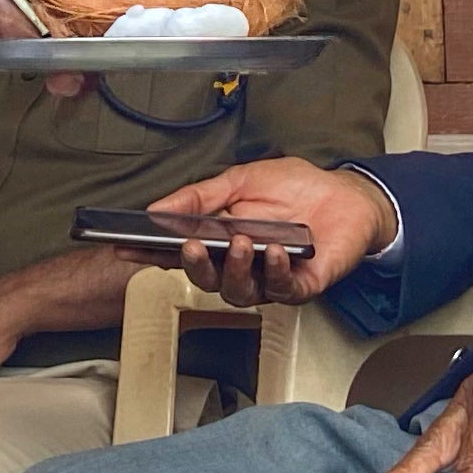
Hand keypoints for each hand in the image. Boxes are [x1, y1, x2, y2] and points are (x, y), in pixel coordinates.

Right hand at [147, 156, 395, 305]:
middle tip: (191, 246)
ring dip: (236, 269)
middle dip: (196, 266)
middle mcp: (242, 266)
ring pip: (241, 291)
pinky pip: (283, 289)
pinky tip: (275, 252)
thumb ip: (200, 197)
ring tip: (240, 244)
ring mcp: (270, 279)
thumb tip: (158, 208)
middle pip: (207, 280)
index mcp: (221, 242)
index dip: (151, 254)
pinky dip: (276, 271)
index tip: (126, 248)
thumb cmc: (295, 189)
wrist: (345, 194)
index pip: (180, 253)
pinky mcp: (302, 285)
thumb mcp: (241, 181)